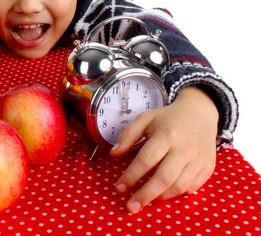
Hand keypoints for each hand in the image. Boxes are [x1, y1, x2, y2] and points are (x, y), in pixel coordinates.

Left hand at [109, 87, 218, 213]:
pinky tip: (165, 192)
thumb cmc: (168, 118)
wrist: (200, 114)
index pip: (146, 160)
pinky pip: (191, 188)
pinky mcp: (207, 168)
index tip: (119, 188)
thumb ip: (128, 135)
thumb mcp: (145, 119)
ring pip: (178, 186)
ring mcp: (198, 160)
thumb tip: (114, 154)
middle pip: (163, 178)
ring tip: (146, 199)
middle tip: (131, 206)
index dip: (131, 176)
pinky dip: (177, 193)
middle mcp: (184, 149)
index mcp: (167, 135)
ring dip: (160, 197)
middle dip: (145, 195)